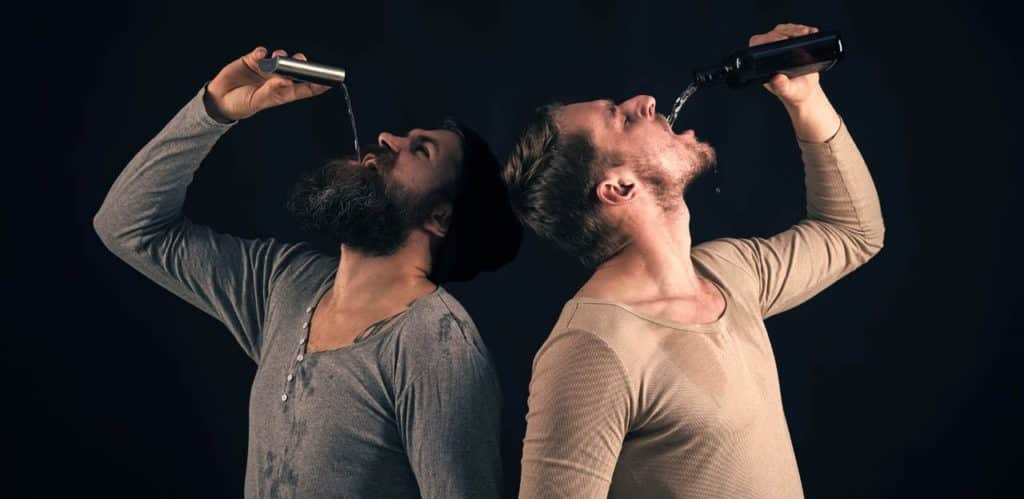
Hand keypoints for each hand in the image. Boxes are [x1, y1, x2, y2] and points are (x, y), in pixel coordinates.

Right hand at [204, 47, 331, 121]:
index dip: (318, 84)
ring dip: (282, 56)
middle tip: (302, 59)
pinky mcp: (252, 60)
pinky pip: (261, 52)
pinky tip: (261, 55)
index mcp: (282, 93)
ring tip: (278, 58)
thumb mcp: (258, 101)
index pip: (305, 88)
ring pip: (281, 58)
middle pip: (296, 69)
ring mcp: (266, 69)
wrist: (218, 100)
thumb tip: (286, 80)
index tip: (331, 80)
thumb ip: (272, 90)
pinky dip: (263, 52)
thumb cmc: (241, 105)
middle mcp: (277, 80)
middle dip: (301, 63)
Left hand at [748, 23, 823, 106]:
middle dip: (787, 31)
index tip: (783, 39)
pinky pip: (795, 31)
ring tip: (808, 33)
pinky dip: (803, 29)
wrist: (806, 90)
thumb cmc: (794, 93)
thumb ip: (782, 87)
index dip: (769, 38)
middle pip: (773, 34)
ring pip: (784, 29)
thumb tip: (777, 78)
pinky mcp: (792, 43)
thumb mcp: (789, 91)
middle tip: (801, 34)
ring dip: (796, 29)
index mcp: (762, 63)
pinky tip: (812, 32)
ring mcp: (780, 46)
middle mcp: (769, 53)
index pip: (759, 44)